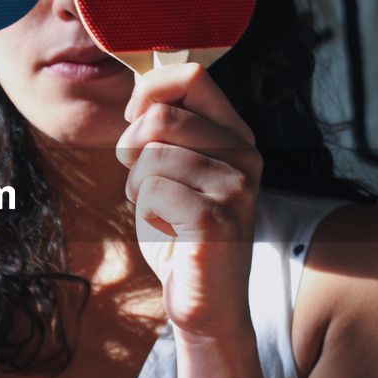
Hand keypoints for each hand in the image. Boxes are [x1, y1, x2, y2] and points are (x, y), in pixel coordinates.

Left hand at [115, 64, 262, 342]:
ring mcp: (236, 187)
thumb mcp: (176, 167)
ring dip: (137, 189)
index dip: (148, 92)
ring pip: (150, 156)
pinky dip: (146, 213)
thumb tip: (141, 89)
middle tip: (144, 183)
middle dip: (132, 148)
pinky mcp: (217, 219)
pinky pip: (152, 191)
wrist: (206, 303)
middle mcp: (245, 154)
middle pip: (161, 115)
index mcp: (237, 134)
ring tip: (162, 214)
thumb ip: (166, 126)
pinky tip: (169, 233)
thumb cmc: (181, 232)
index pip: (191, 75)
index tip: (136, 120)